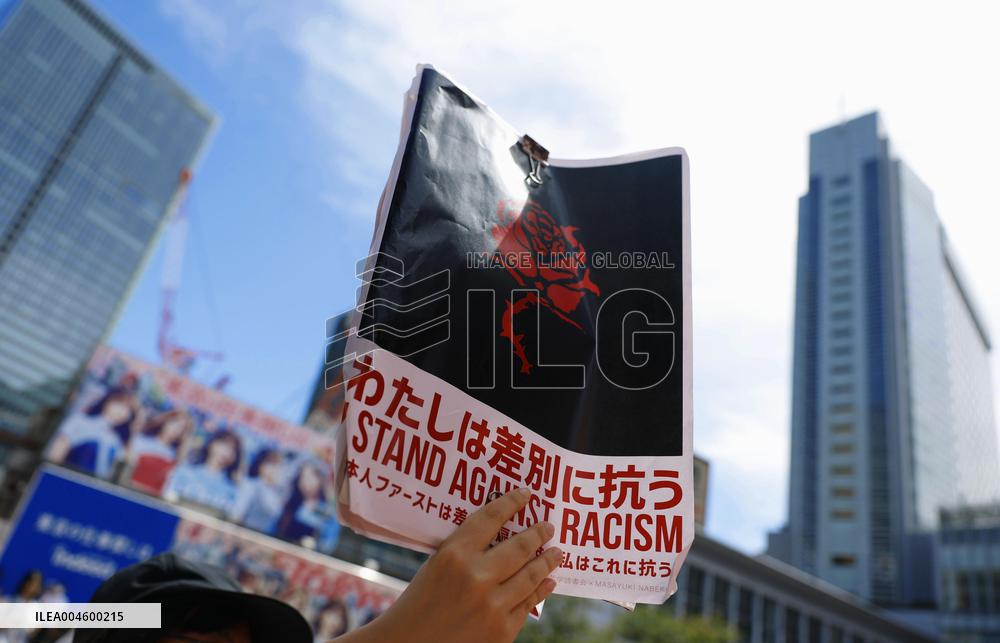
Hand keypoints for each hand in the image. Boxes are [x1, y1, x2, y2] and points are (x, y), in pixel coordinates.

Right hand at [338, 487, 560, 642]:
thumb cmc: (418, 604)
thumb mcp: (436, 566)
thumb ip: (466, 550)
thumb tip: (501, 536)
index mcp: (454, 554)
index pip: (491, 518)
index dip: (512, 502)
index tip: (525, 494)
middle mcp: (476, 576)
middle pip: (519, 545)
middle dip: (538, 532)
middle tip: (549, 526)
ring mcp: (493, 605)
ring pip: (531, 574)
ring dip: (547, 560)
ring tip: (557, 552)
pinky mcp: (502, 630)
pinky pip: (529, 603)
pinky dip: (541, 589)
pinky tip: (548, 582)